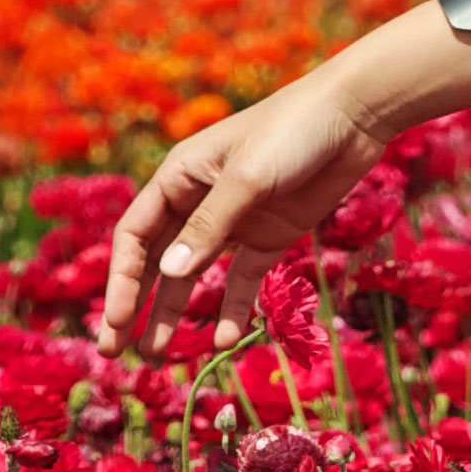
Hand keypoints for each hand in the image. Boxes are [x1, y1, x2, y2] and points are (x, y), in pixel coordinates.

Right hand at [98, 65, 382, 352]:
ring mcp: (234, 222)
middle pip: (156, 262)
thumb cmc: (293, 131)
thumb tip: (169, 274)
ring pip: (193, 276)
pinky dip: (233, 309)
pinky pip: (243, 280)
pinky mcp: (269, 235)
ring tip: (158, 356)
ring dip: (173, 314)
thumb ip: (210, 226)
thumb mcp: (246, 177)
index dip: (122, 281)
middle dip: (135, 306)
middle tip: (115, 353)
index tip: (115, 322)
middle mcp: (198, 201)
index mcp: (178, 178)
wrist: (356, 116)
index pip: (135, 237)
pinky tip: (224, 341)